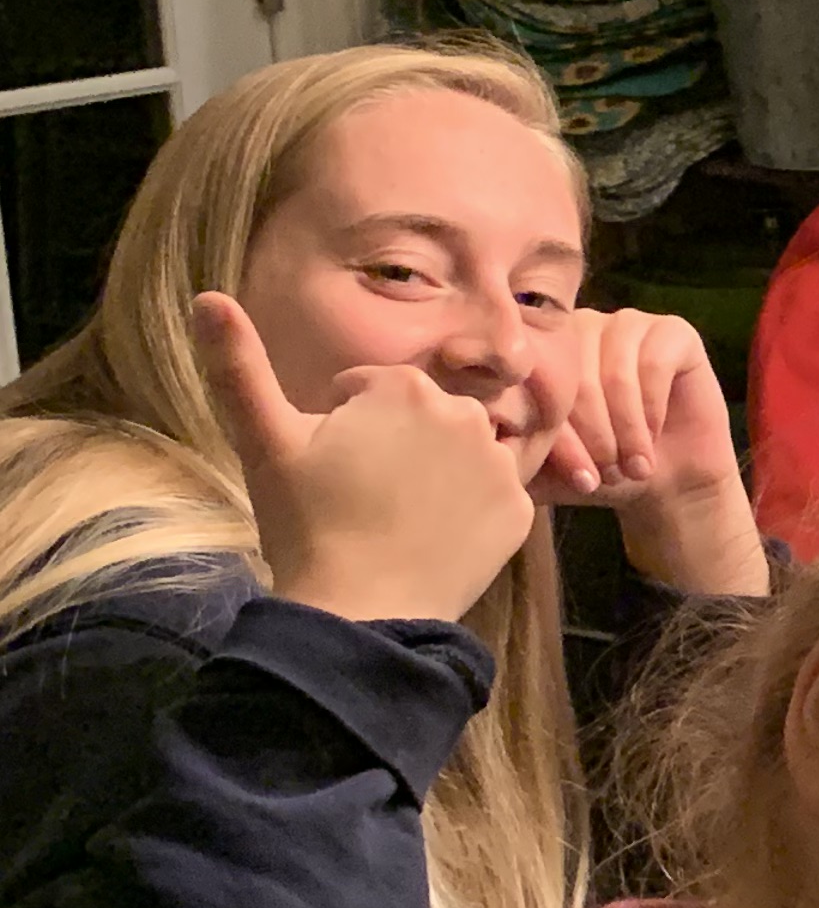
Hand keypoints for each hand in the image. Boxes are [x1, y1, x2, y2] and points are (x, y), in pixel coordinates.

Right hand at [194, 292, 539, 625]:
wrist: (361, 610)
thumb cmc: (307, 522)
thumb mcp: (264, 441)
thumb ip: (237, 366)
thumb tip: (207, 297)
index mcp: (407, 389)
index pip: (371, 389)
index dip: (342, 423)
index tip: (328, 464)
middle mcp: (468, 415)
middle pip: (421, 416)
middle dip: (393, 440)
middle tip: (358, 492)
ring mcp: (502, 465)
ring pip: (461, 453)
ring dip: (435, 470)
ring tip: (394, 514)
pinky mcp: (522, 512)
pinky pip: (492, 497)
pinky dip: (467, 511)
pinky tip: (431, 535)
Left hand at [533, 306, 768, 595]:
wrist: (671, 482)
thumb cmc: (603, 472)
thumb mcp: (547, 470)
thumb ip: (511, 452)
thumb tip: (476, 445)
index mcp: (540, 352)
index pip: (536, 384)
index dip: (557, 435)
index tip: (580, 480)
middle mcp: (580, 327)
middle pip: (575, 377)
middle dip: (593, 436)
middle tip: (609, 474)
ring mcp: (627, 324)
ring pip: (615, 373)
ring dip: (626, 429)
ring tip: (634, 465)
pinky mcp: (673, 331)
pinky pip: (654, 364)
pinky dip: (652, 410)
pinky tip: (655, 436)